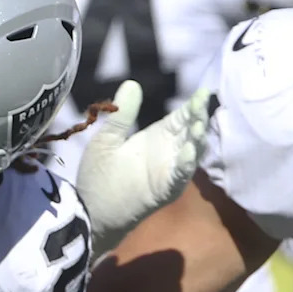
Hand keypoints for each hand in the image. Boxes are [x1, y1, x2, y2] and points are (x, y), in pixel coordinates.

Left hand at [75, 80, 208, 256]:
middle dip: (198, 118)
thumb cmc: (99, 174)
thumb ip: (123, 115)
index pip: (182, 117)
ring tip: (199, 124)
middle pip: (191, 132)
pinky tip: (187, 149)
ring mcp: (169, 172)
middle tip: (202, 103)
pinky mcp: (164, 190)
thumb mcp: (108, 139)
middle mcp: (168, 152)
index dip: (193, 105)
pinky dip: (185, 163)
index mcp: (156, 137)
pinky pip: (179, 175)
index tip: (203, 92)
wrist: (89, 208)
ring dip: (196, 139)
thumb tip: (132, 83)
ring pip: (191, 152)